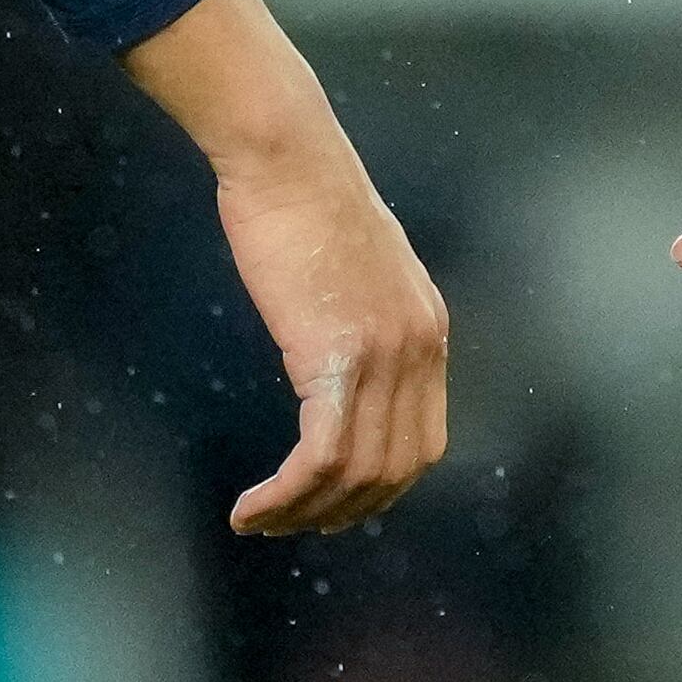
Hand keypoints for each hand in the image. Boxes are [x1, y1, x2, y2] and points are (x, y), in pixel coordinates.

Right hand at [209, 139, 451, 533]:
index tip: (334, 504)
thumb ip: (365, 317)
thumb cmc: (304, 199)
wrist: (287, 157)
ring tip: (259, 521)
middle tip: (291, 524)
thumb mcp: (359, 266)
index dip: (380, 488)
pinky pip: (320, 457)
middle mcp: (419, 348)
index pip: (423, 442)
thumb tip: (342, 355)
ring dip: (303, 512)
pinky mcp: (337, 356)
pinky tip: (252, 507)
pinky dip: (285, 495)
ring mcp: (384, 355)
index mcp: (429, 328)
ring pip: (355, 474)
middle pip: (395, 470)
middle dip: (342, 512)